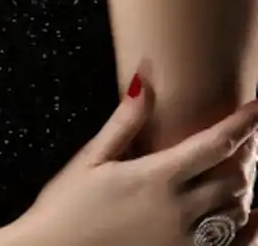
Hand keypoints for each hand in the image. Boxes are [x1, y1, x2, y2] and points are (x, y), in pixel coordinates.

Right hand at [16, 78, 257, 245]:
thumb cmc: (68, 204)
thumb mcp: (91, 157)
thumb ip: (125, 121)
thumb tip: (144, 79)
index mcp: (156, 177)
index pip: (215, 144)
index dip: (243, 123)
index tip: (256, 105)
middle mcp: (180, 210)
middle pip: (234, 177)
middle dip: (246, 152)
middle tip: (245, 136)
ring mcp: (187, 241)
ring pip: (238, 211)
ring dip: (245, 187)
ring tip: (241, 168)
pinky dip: (251, 228)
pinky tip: (253, 215)